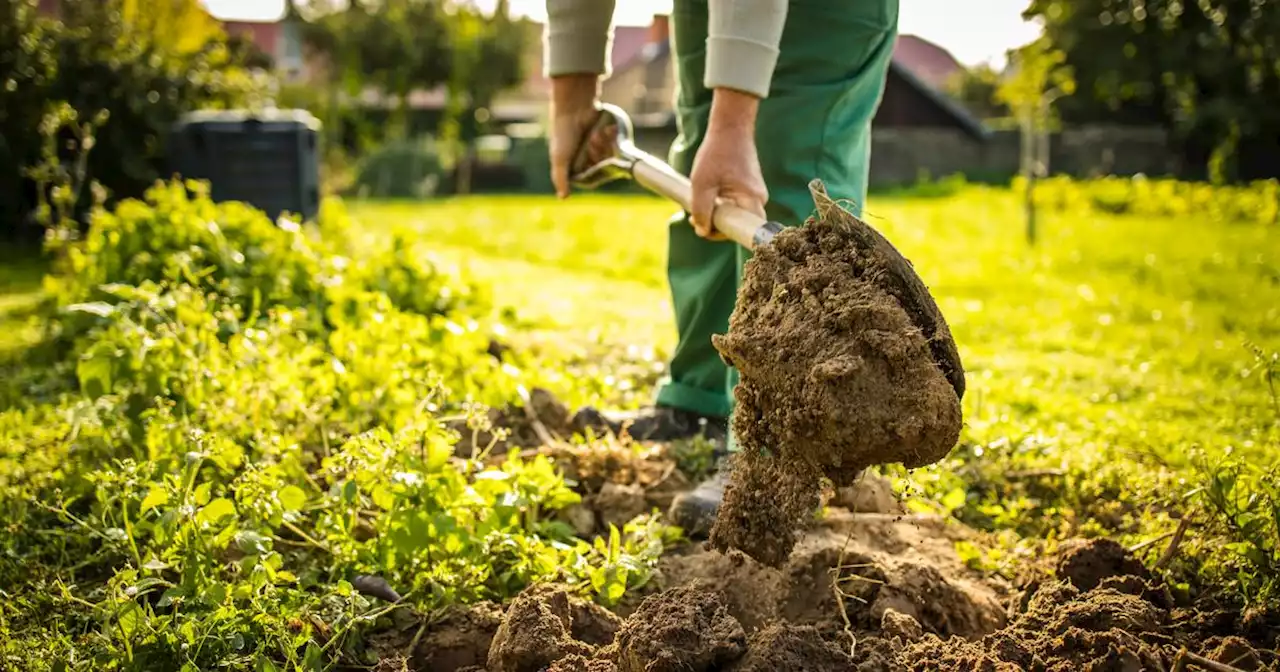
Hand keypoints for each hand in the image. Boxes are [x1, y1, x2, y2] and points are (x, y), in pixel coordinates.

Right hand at [549, 73, 611, 198]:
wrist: (573, 108)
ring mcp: (599, 148)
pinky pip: (617, 143)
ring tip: (595, 133)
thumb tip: (563, 197)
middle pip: (604, 167)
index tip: (590, 156)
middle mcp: (588, 160)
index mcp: (576, 168)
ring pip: (611, 155)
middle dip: (599, 154)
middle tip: (590, 140)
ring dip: (605, 144)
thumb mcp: (560, 159)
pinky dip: (612, 136)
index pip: (594, 178)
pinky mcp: (608, 137)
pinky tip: (607, 129)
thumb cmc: (563, 135)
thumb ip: (561, 178)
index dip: (595, 169)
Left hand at [689, 88, 767, 240]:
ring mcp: (756, 194)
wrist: (730, 127)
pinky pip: (736, 206)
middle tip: (695, 217)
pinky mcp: (750, 189)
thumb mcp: (702, 184)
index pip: (744, 231)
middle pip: (739, 225)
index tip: (706, 229)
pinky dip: (721, 205)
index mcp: (752, 198)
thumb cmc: (716, 152)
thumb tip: (703, 232)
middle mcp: (759, 199)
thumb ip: (701, 211)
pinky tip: (709, 195)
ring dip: (717, 214)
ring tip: (699, 201)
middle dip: (716, 224)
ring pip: (735, 215)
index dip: (723, 235)